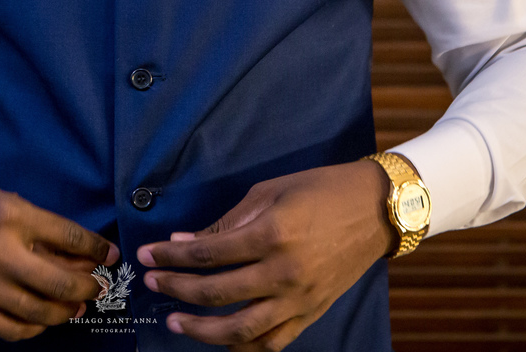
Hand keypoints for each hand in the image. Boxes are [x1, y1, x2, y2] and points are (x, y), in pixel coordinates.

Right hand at [0, 161, 118, 341]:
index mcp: (9, 214)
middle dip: (87, 286)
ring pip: (37, 311)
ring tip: (75, 307)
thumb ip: (37, 226)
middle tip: (96, 286)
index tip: (110, 255)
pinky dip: (31, 329)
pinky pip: (8, 328)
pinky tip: (41, 321)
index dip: (96, 248)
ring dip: (64, 312)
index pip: (68, 235)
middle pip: (59, 280)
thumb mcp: (1, 200)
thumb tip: (77, 254)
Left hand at [136, 160, 395, 350]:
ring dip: (202, 330)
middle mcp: (284, 272)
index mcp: (272, 235)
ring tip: (175, 321)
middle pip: (216, 293)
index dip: (171, 256)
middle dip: (176, 289)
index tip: (148, 255)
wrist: (378, 209)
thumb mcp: (269, 192)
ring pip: (241, 329)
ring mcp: (299, 298)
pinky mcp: (312, 312)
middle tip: (152, 282)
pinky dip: (244, 346)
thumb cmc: (321, 190)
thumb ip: (226, 222)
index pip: (207, 253)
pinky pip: (272, 341)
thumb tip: (186, 240)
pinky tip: (222, 340)